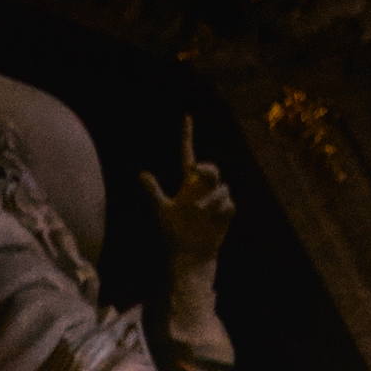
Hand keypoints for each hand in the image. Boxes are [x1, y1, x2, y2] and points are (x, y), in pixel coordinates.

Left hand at [142, 119, 235, 266]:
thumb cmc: (174, 234)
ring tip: (198, 213)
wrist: (190, 254)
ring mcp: (216, 199)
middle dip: (207, 169)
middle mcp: (202, 188)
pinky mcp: (227, 211)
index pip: (187, 154)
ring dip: (210, 199)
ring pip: (221, 188)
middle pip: (211, 169)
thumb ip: (154, 192)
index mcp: (187, 184)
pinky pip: (228, 203)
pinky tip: (213, 221)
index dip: (187, 135)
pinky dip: (220, 211)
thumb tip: (141, 174)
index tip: (186, 117)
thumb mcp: (162, 212)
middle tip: (198, 173)